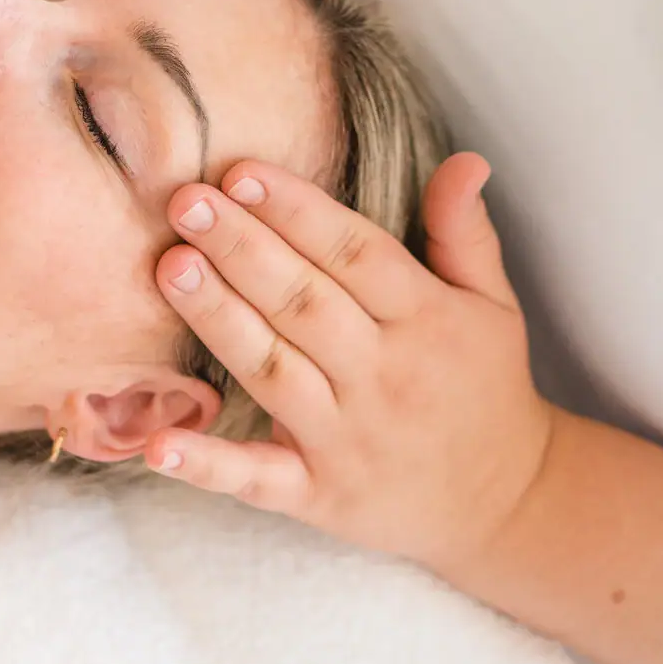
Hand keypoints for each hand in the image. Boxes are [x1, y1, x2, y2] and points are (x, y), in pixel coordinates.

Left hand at [144, 153, 556, 579]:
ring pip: (273, 371)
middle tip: (184, 201)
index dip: (298, 210)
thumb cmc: (485, 386)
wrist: (505, 505)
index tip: (240, 172)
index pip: (355, 254)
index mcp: (425, 319)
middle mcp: (384, 376)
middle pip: (303, 302)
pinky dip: (208, 464)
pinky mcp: (319, 495)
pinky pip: (258, 479)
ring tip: (170, 267)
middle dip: (241, 248)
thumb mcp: (492, 304)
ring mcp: (347, 439)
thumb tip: (465, 158)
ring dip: (219, 319)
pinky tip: (157, 443)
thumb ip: (464, 231)